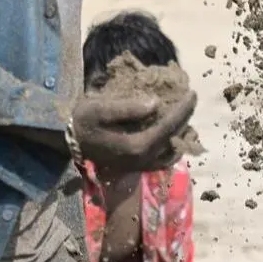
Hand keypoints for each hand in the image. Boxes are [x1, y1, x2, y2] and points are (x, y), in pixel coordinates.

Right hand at [72, 91, 196, 172]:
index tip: (193, 94)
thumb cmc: (82, 122)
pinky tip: (175, 134)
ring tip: (186, 115)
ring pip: (174, 152)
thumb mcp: (98, 109)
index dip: (183, 110)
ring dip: (183, 133)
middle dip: (186, 118)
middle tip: (192, 101)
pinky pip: (165, 159)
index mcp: (136, 145)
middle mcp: (144, 159)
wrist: (69, 143)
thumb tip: (156, 103)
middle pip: (175, 138)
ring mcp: (143, 166)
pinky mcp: (140, 167)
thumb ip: (127, 108)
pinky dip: (174, 146)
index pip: (168, 126)